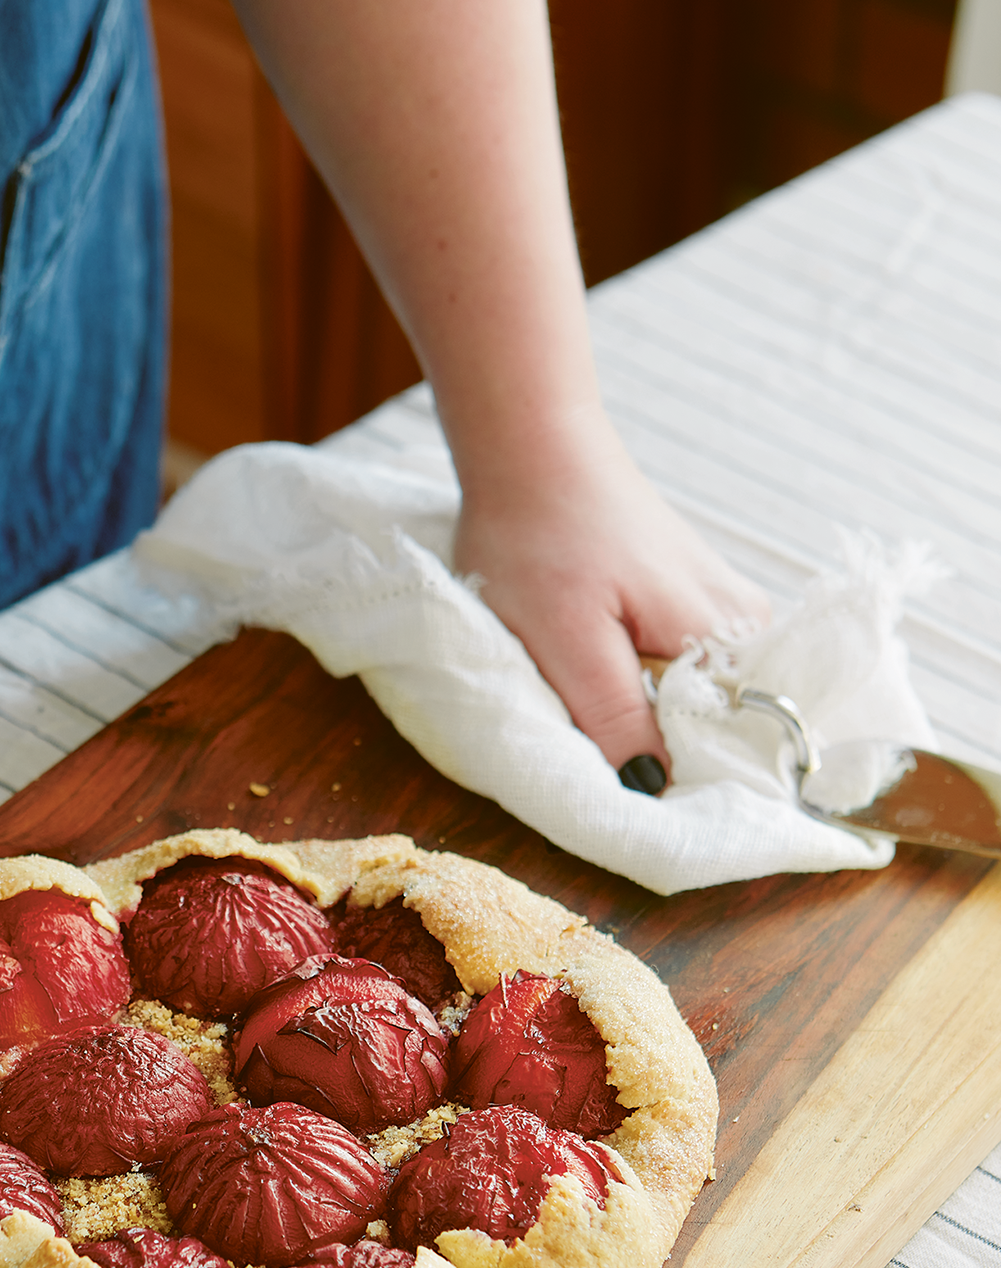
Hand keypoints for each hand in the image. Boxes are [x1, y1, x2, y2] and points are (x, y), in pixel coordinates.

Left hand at [453, 403, 770, 771]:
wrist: (528, 447)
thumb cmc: (541, 537)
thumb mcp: (567, 644)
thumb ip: (616, 720)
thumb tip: (654, 793)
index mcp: (728, 640)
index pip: (743, 747)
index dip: (697, 789)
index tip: (650, 813)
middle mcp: (744, 626)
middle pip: (722, 728)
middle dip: (671, 759)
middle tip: (609, 764)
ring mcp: (722, 610)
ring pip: (698, 702)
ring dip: (652, 726)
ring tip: (601, 720)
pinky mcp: (693, 601)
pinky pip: (683, 672)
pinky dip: (645, 692)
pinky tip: (607, 687)